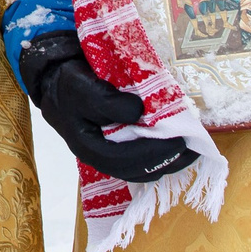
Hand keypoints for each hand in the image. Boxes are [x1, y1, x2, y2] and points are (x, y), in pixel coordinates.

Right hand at [18, 30, 198, 183]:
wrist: (57, 79)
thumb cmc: (69, 84)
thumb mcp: (82, 88)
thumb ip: (107, 102)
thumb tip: (138, 112)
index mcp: (88, 147)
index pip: (124, 161)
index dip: (153, 154)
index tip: (179, 141)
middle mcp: (99, 156)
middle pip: (137, 171)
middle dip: (167, 162)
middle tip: (193, 149)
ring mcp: (108, 153)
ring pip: (141, 169)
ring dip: (168, 162)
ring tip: (190, 150)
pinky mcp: (116, 146)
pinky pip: (141, 159)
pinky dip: (160, 155)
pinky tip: (175, 146)